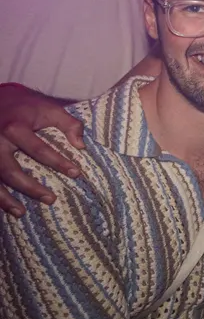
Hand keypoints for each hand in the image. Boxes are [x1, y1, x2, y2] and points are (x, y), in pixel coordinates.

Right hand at [0, 84, 84, 216]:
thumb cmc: (27, 107)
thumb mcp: (50, 109)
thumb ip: (69, 124)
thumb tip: (81, 146)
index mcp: (15, 127)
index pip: (39, 150)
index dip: (58, 162)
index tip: (76, 173)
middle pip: (11, 170)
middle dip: (31, 188)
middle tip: (51, 199)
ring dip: (5, 199)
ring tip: (21, 212)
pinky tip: (5, 207)